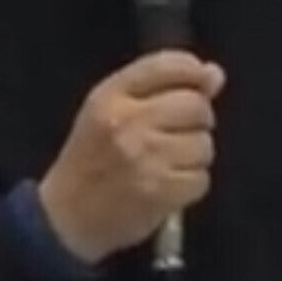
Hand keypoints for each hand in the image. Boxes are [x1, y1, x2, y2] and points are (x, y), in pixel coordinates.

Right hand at [38, 50, 224, 262]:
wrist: (66, 216)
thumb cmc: (93, 154)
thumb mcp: (110, 106)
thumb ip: (160, 84)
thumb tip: (215, 75)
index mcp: (112, 95)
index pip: (168, 66)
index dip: (194, 71)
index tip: (201, 82)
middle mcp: (128, 122)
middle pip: (195, 105)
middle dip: (198, 117)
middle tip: (181, 130)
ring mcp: (145, 159)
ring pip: (203, 144)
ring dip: (196, 154)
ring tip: (171, 160)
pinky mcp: (159, 193)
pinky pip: (201, 178)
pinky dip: (192, 183)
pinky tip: (171, 183)